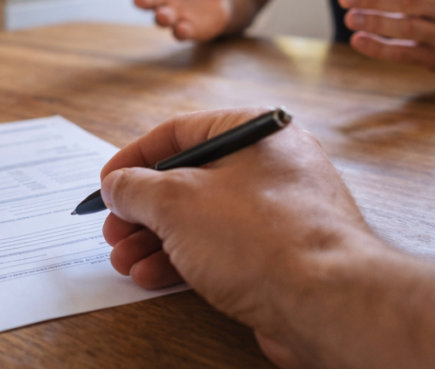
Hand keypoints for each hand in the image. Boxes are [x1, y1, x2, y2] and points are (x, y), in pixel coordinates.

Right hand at [99, 108, 376, 365]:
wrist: (327, 302)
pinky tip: (153, 277)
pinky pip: (222, 248)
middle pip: (189, 179)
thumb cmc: (266, 238)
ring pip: (202, 218)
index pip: (180, 131)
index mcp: (255, 132)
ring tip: (125, 261)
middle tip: (114, 231)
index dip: (135, 158)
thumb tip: (117, 185)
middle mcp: (271, 165)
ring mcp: (278, 211)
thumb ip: (137, 188)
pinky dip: (184, 260)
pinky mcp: (280, 254)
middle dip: (142, 210)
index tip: (107, 183)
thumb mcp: (178, 202)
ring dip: (155, 240)